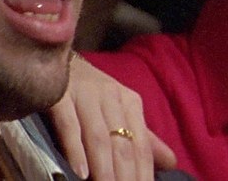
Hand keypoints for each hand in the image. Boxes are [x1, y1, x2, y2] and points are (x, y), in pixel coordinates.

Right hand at [50, 53, 176, 179]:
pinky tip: (79, 172)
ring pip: (99, 138)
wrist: (56, 58)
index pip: (141, 146)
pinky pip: (69, 125)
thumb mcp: (120, 110)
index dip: (144, 174)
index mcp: (129, 102)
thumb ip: (144, 138)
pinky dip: (75, 149)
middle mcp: (111, 97)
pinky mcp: (59, 95)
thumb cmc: (90, 92)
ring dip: (104, 169)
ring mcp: (84, 95)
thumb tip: (171, 162)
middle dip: (125, 177)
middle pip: (122, 145)